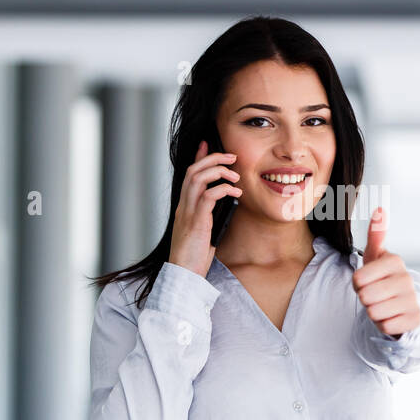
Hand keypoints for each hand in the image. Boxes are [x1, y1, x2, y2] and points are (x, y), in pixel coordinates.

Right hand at [168, 139, 242, 277]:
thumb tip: (226, 205)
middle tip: (232, 156)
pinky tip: (236, 193)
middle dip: (213, 158)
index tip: (208, 144)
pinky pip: (208, 196)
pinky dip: (223, 189)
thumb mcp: (203, 232)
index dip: (198, 157)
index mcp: (184, 208)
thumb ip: (209, 217)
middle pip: (193, 170)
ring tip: (236, 175)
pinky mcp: (196, 222)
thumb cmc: (194, 257)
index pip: (189, 175)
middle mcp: (183, 206)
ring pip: (198, 178)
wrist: (183, 275)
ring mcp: (188, 213)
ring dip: (219, 171)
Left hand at [352, 206, 419, 339]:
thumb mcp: (375, 256)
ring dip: (374, 312)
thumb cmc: (382, 277)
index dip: (357, 283)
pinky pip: (387, 327)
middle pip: (366, 297)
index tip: (366, 281)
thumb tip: (379, 208)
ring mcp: (413, 299)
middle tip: (374, 295)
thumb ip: (375, 234)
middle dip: (365, 299)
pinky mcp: (416, 319)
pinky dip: (384, 325)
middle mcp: (407, 279)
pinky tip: (391, 316)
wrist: (401, 303)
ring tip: (382, 305)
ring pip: (375, 313)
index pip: (358, 278)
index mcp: (395, 261)